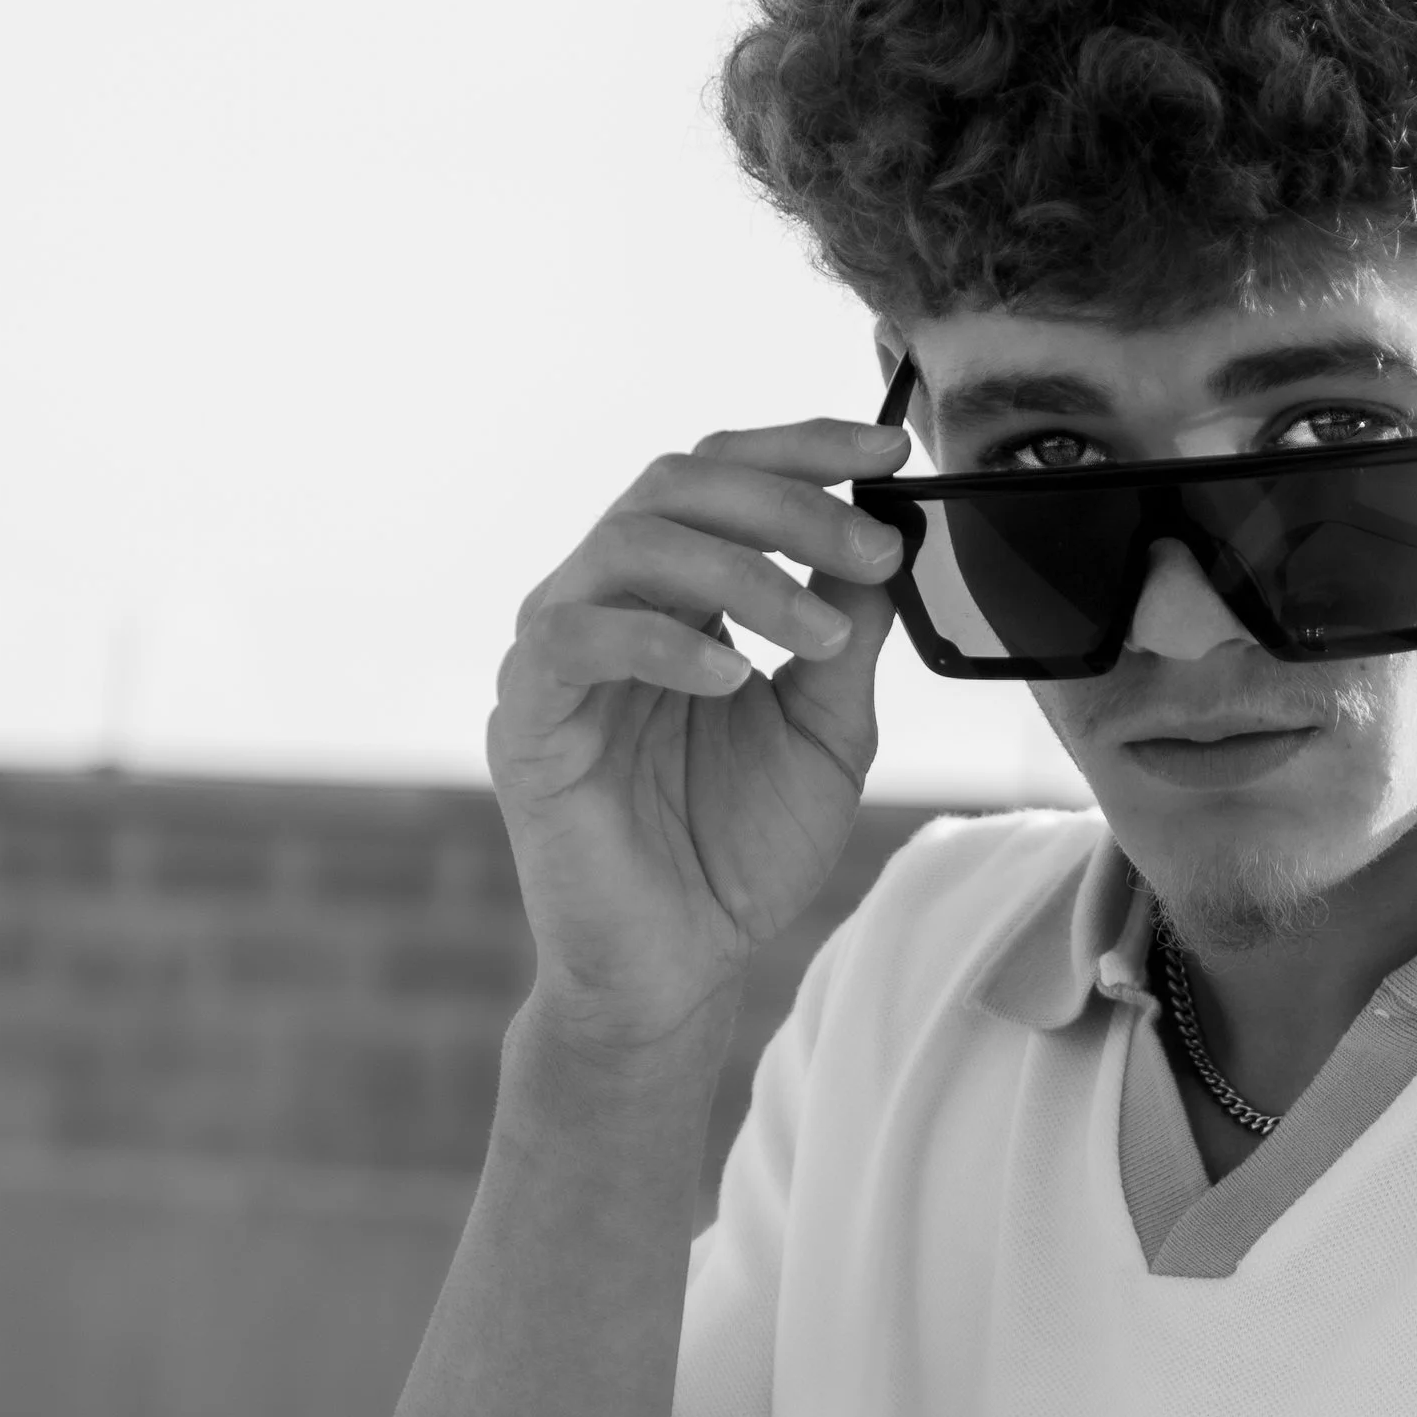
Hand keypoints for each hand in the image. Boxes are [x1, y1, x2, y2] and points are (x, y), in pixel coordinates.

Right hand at [488, 408, 912, 1054]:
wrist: (679, 968)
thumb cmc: (739, 852)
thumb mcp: (827, 732)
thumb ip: (845, 635)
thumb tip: (883, 536)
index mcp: (674, 593)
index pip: (723, 476)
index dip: (803, 447)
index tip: (889, 451)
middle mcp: (606, 600)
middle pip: (677, 483)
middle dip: (787, 501)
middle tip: (871, 550)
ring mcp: (556, 651)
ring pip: (632, 543)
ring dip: (743, 573)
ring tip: (819, 637)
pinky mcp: (526, 715)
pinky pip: (576, 638)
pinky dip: (664, 643)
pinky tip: (733, 679)